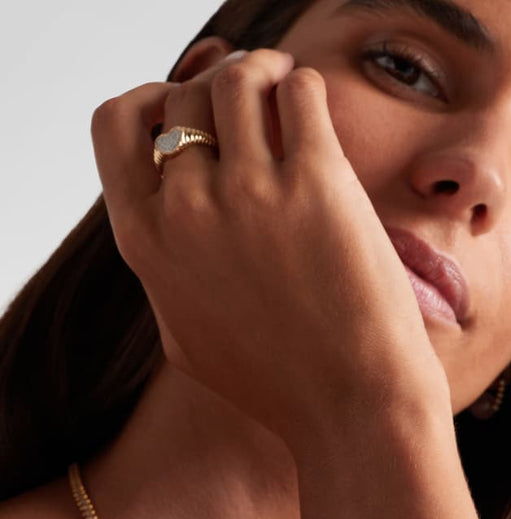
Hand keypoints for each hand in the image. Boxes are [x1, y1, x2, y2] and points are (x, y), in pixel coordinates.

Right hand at [91, 49, 449, 452]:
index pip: (116, 125)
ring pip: (238, 80)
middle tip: (254, 101)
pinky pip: (301, 91)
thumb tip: (170, 216)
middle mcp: (187, 210)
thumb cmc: (278, 382)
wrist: (349, 408)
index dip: (151, 102)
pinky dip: (305, 85)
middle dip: (218, 89)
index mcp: (147, 242)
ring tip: (286, 88)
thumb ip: (168, 270)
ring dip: (262, 73)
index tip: (185, 107)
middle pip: (187, 96)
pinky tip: (314, 107)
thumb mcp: (187, 335)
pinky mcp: (317, 184)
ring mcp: (250, 194)